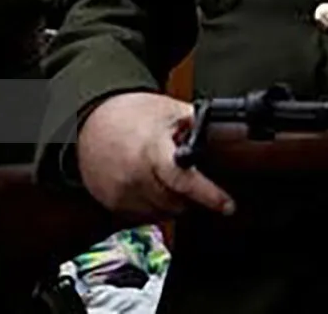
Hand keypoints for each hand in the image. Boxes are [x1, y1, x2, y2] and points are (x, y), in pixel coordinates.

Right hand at [77, 91, 234, 218]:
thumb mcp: (170, 110)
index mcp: (152, 149)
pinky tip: (151, 184)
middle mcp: (134, 175)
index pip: (182, 179)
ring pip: (161, 213)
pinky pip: (142, 216)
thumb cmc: (132, 113)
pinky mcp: (111, 203)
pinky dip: (153, 205)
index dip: (207, 194)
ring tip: (168, 177)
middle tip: (194, 178)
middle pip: (176, 202)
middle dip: (191, 195)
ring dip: (172, 202)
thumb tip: (235, 128)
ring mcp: (121, 192)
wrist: (92, 118)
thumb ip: (199, 124)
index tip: (228, 205)